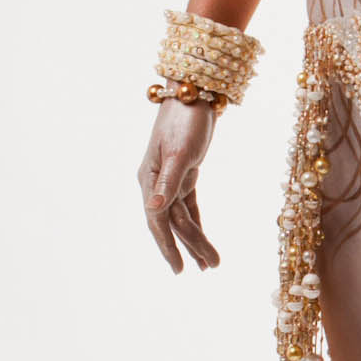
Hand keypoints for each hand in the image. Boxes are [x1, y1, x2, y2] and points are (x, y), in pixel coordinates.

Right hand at [137, 99, 220, 272]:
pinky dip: (198, 224)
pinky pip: (189, 207)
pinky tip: (204, 242)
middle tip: (209, 268)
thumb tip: (153, 210)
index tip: (179, 268)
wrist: (194, 92)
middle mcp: (155, 183)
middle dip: (190, 246)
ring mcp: (169, 179)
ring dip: (197, 239)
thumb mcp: (179, 152)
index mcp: (148, 179)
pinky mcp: (184, 174)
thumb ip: (167, 182)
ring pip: (182, 218)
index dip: (168, 246)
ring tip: (212, 264)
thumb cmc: (185, 119)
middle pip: (172, 223)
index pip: (157, 220)